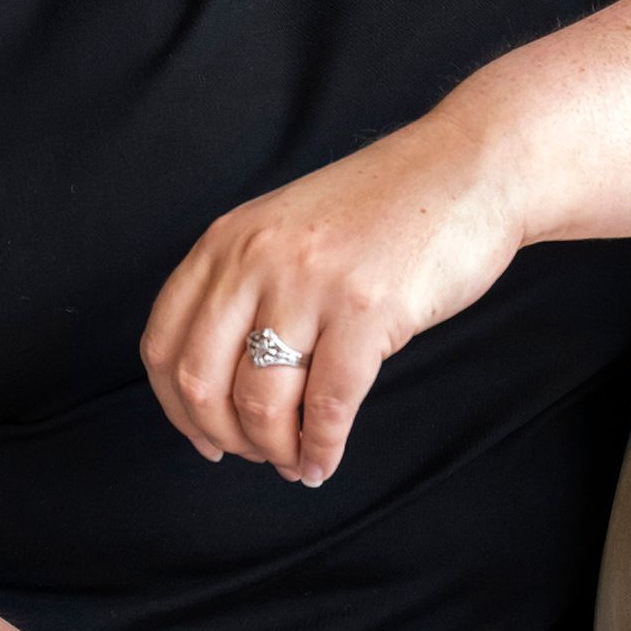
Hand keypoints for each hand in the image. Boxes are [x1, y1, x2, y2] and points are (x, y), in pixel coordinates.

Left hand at [138, 105, 523, 485]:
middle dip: (224, 437)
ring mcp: (310, 283)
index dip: (176, 407)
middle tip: (256, 455)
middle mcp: (256, 259)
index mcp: (226, 240)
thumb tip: (220, 387)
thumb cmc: (384, 209)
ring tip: (295, 461)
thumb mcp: (286, 229)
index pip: (163, 342)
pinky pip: (327, 407)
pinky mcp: (367, 310)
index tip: (204, 437)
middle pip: (200, 380)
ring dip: (274, 450)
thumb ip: (245, 285)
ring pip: (261, 402)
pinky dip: (321, 449)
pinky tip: (324, 461)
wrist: (467, 169)